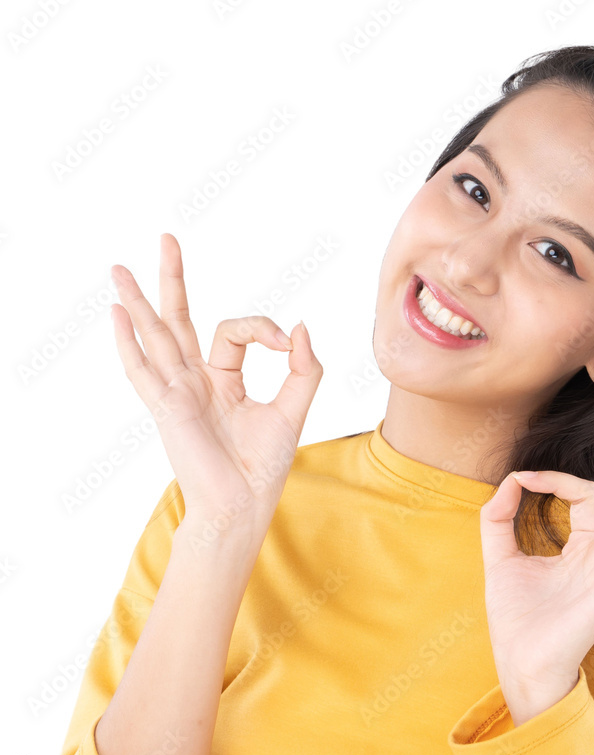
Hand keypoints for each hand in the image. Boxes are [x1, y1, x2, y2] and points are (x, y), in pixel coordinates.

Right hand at [110, 233, 322, 545]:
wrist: (245, 504)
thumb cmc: (265, 466)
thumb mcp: (294, 409)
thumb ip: (305, 369)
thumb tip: (300, 326)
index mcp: (223, 380)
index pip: (234, 332)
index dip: (263, 328)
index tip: (288, 344)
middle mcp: (195, 381)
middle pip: (179, 320)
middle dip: (173, 280)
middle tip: (167, 239)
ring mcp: (177, 393)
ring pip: (155, 337)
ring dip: (137, 302)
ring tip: (118, 269)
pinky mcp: (167, 408)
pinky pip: (143, 371)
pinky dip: (129, 343)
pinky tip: (119, 315)